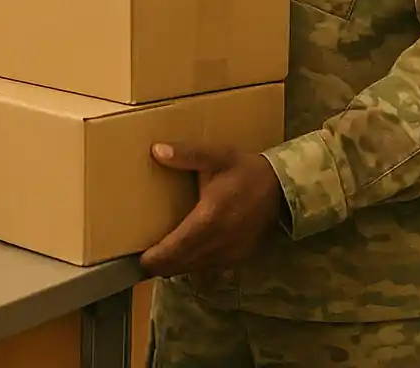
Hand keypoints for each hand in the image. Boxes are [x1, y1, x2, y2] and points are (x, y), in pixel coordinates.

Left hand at [140, 144, 282, 278]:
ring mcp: (230, 253)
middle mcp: (219, 242)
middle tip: (140, 263)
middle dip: (161, 266)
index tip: (139, 261)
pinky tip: (183, 260)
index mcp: (210, 218)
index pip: (178, 246)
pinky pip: (210, 269)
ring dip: (176, 268)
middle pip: (183, 263)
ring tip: (157, 262)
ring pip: (196, 268)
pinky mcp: (238, 258)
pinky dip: (193, 267)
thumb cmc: (244, 169)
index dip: (157, 257)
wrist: (281, 187)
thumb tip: (156, 150)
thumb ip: (186, 154)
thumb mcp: (216, 155)